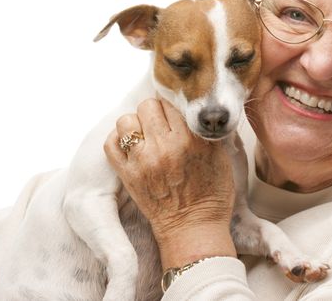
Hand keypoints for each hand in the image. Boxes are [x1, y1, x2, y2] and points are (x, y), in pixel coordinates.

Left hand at [104, 98, 236, 266]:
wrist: (193, 229)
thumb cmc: (212, 194)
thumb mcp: (220, 157)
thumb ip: (206, 131)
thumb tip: (198, 110)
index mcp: (190, 140)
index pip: (172, 103)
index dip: (173, 107)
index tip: (174, 115)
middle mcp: (164, 147)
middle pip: (147, 106)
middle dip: (154, 112)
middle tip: (160, 124)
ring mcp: (143, 161)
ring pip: (126, 120)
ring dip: (135, 124)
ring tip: (144, 134)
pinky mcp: (127, 174)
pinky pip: (111, 144)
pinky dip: (118, 140)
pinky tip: (130, 145)